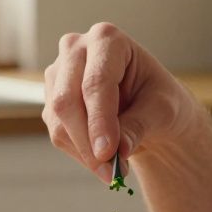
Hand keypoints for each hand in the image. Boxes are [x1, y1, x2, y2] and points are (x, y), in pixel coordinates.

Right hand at [42, 22, 201, 182]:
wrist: (148, 108)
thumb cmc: (158, 99)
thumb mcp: (160, 111)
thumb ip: (138, 126)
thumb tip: (118, 151)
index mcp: (107, 39)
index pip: (96, 82)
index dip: (100, 120)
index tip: (108, 154)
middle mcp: (76, 49)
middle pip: (67, 100)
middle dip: (87, 141)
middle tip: (109, 172)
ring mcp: (59, 73)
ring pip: (58, 120)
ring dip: (84, 152)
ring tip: (113, 169)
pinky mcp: (51, 98)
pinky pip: (57, 132)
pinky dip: (79, 152)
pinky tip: (101, 159)